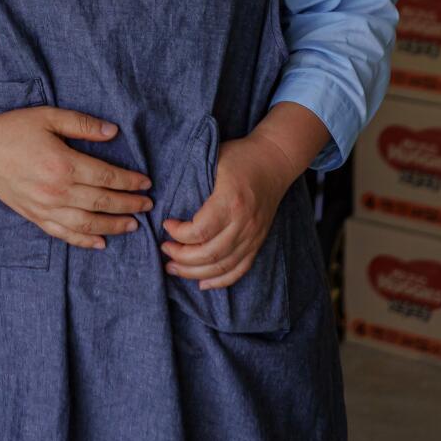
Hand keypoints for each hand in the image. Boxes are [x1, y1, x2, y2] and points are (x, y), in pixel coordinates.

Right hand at [0, 107, 154, 250]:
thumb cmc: (14, 129)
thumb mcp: (49, 116)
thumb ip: (82, 124)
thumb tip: (113, 133)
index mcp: (63, 164)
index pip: (106, 177)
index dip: (130, 182)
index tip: (146, 183)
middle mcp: (56, 191)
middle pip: (102, 203)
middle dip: (129, 205)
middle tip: (147, 205)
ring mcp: (45, 207)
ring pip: (87, 224)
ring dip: (113, 226)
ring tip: (133, 225)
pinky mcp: (35, 216)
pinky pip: (64, 234)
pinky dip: (84, 241)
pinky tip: (101, 243)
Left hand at [161, 133, 295, 289]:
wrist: (276, 161)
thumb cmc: (241, 157)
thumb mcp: (214, 158)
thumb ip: (193, 178)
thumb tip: (164, 197)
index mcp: (231, 201)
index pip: (200, 231)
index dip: (178, 234)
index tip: (166, 225)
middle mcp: (244, 223)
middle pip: (209, 254)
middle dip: (181, 257)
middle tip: (164, 250)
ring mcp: (254, 235)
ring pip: (222, 266)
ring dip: (194, 273)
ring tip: (173, 268)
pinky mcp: (258, 241)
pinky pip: (240, 269)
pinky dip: (220, 280)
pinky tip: (202, 283)